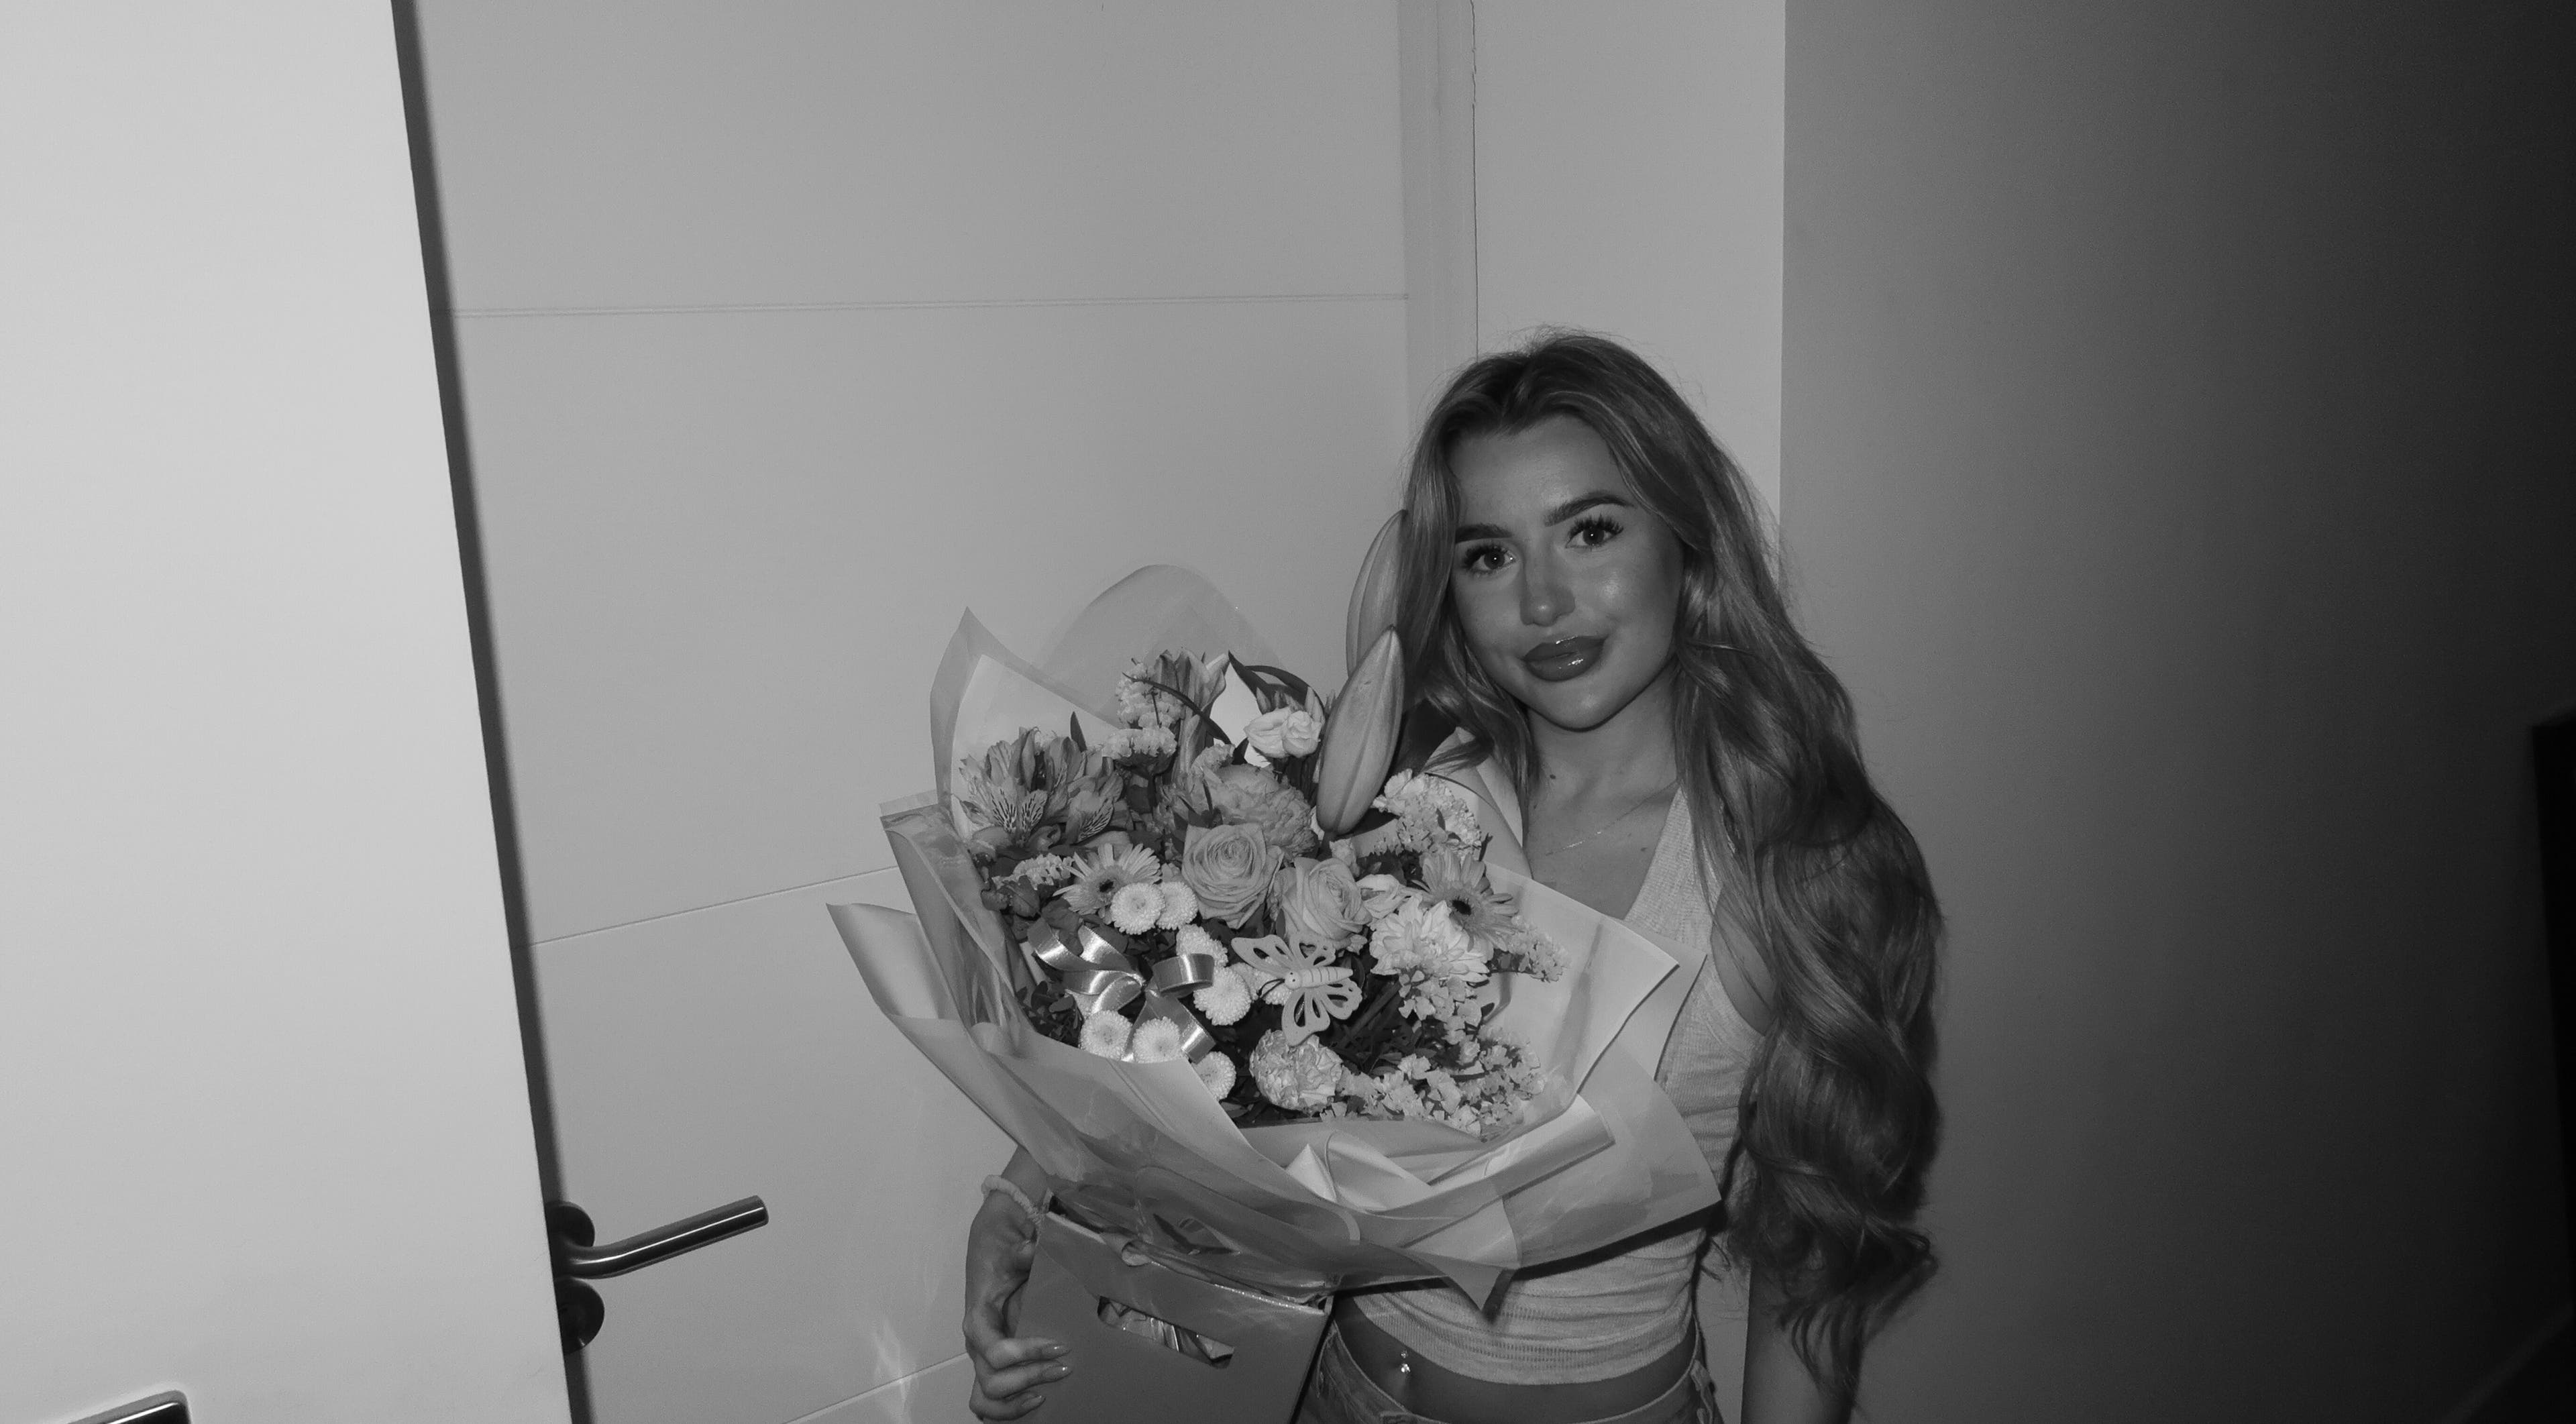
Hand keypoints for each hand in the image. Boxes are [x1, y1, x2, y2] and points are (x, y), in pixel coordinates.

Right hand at [963, 1188, 1068, 1419]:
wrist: (991, 1248)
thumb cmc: (1000, 1250)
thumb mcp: (1010, 1245)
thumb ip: (1021, 1251)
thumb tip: (1031, 1249)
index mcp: (979, 1320)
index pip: (997, 1352)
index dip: (1027, 1355)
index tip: (1060, 1346)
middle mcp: (978, 1345)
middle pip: (992, 1381)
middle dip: (1030, 1378)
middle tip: (1064, 1367)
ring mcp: (983, 1358)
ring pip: (986, 1399)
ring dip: (1015, 1403)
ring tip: (1046, 1394)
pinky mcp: (993, 1364)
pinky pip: (992, 1399)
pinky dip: (1009, 1409)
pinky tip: (1037, 1401)